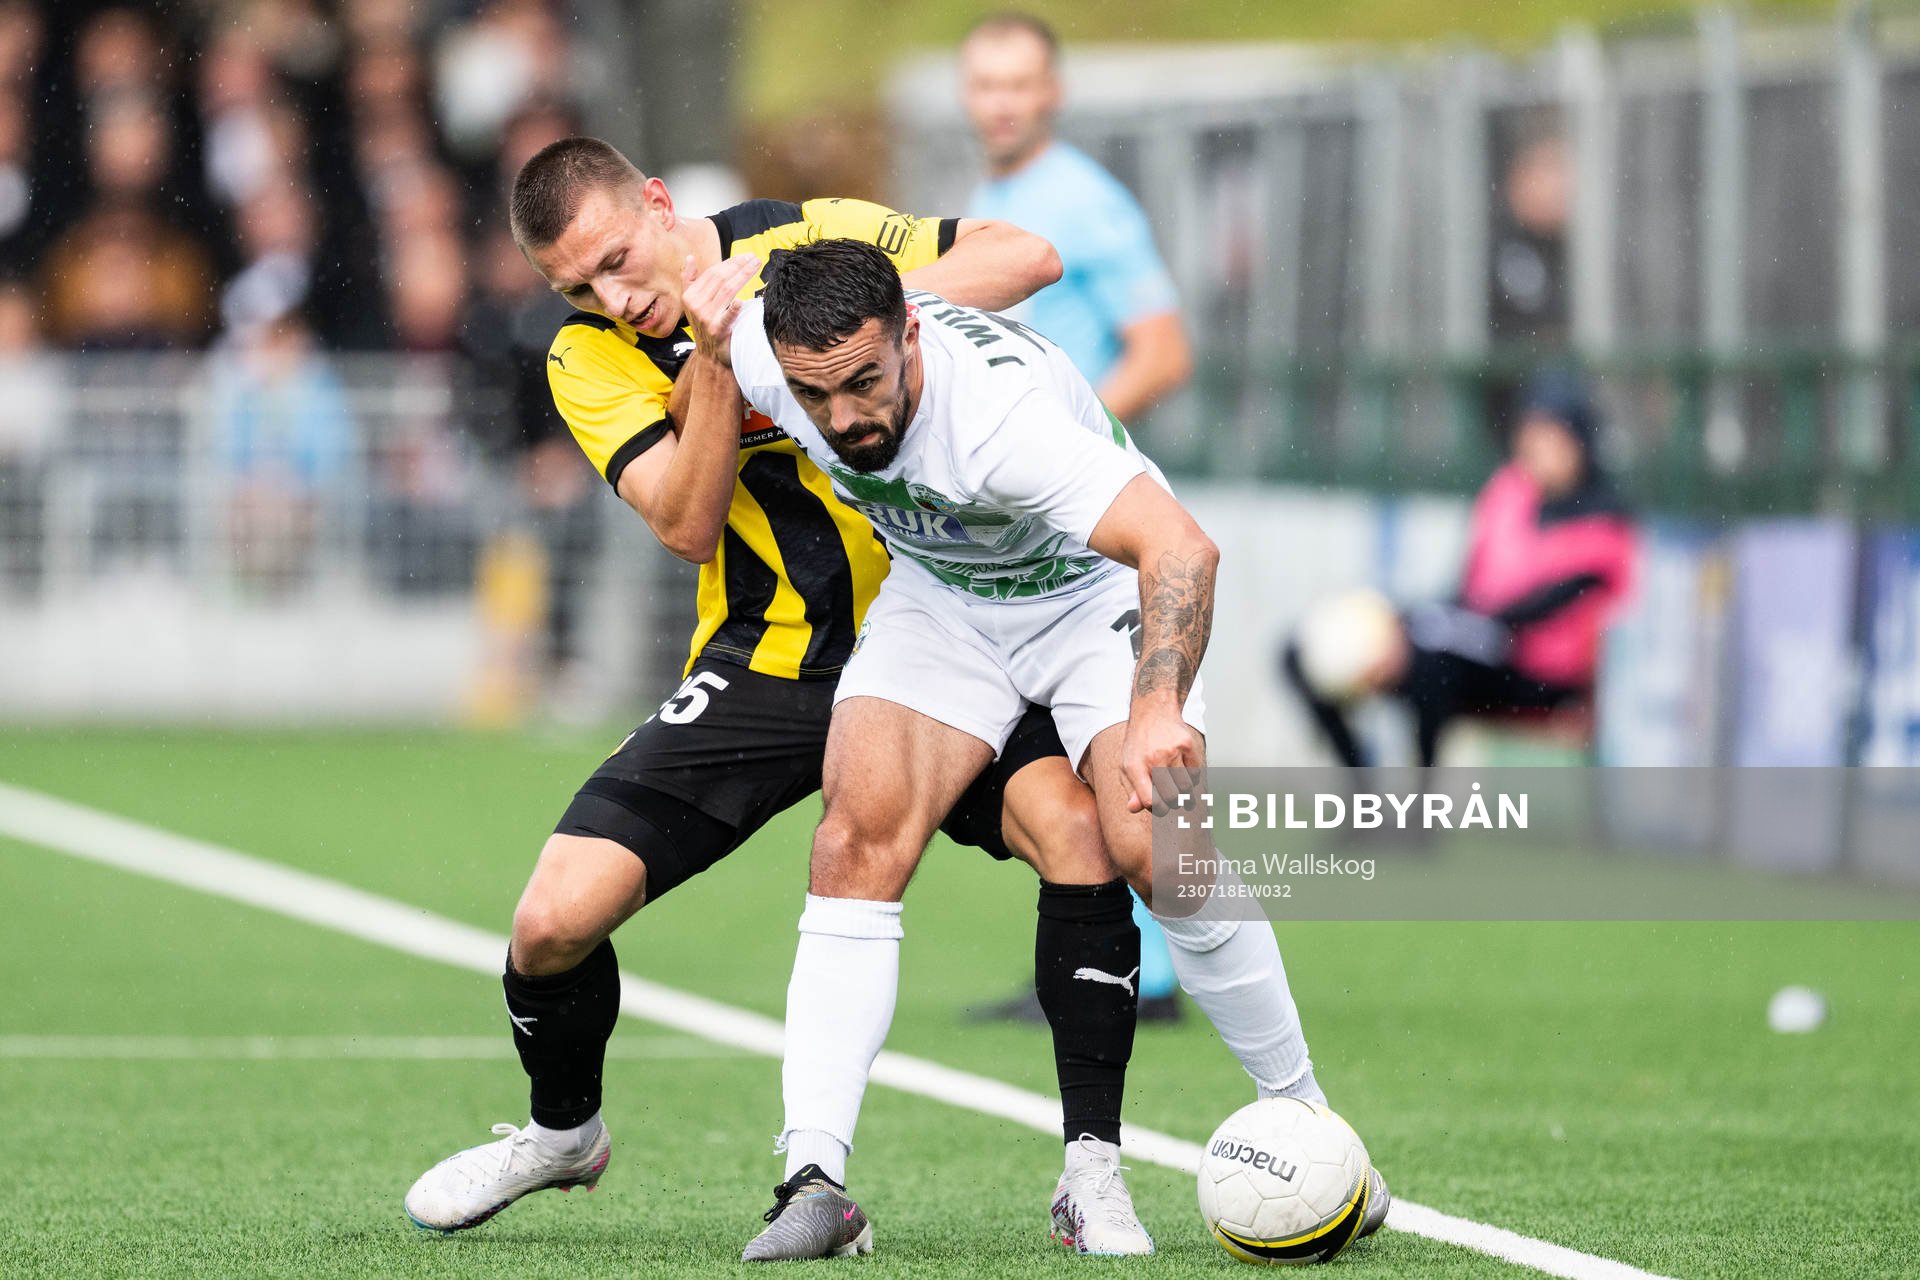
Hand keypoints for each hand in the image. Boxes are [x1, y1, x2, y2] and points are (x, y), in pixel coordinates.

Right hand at [680, 251, 760, 365]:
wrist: (709, 355)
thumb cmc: (704, 325)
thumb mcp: (692, 303)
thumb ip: (689, 280)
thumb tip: (689, 257)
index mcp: (690, 295)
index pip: (712, 274)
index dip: (728, 263)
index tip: (743, 256)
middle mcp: (696, 305)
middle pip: (721, 279)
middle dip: (738, 265)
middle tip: (753, 257)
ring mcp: (706, 318)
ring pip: (727, 291)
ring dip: (742, 275)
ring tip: (755, 265)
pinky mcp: (717, 331)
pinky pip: (727, 317)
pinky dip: (733, 309)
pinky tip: (741, 301)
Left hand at [1120, 702, 1203, 814]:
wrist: (1153, 710)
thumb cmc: (1139, 743)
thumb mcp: (1127, 765)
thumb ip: (1131, 789)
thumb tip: (1134, 808)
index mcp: (1134, 766)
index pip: (1150, 800)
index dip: (1156, 808)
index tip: (1157, 804)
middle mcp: (1153, 758)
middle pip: (1171, 797)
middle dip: (1171, 801)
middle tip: (1168, 794)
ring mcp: (1172, 751)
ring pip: (1186, 787)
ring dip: (1182, 789)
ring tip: (1174, 780)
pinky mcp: (1187, 744)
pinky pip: (1195, 773)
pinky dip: (1191, 776)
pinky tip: (1181, 767)